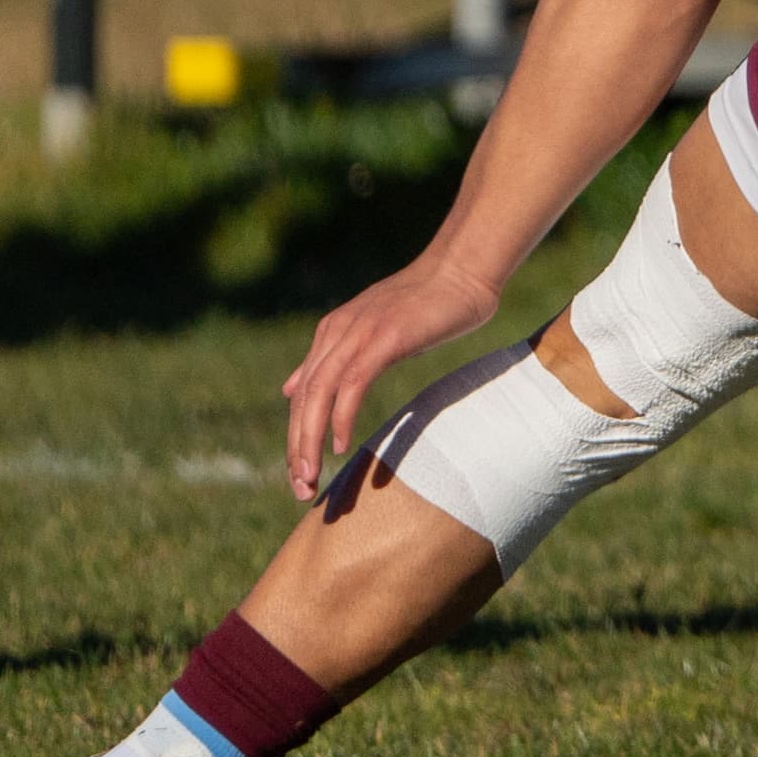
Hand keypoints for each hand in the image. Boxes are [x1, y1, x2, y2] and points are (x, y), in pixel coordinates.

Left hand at [278, 249, 505, 499]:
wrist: (464, 268)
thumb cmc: (429, 301)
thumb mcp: (373, 330)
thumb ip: (334, 357)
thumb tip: (293, 387)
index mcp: (332, 332)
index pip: (301, 395)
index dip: (296, 437)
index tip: (301, 475)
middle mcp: (337, 332)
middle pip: (302, 399)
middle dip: (297, 448)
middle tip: (300, 488)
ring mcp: (360, 333)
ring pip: (320, 394)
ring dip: (310, 439)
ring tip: (311, 477)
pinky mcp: (384, 337)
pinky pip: (352, 383)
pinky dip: (341, 416)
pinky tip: (341, 444)